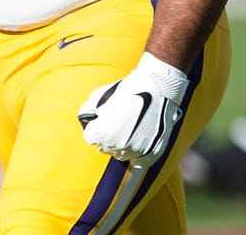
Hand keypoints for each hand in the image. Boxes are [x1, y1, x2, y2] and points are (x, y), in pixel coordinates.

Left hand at [78, 52, 187, 167]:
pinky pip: (139, 159)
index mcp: (101, 135)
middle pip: (105, 147)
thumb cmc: (128, 90)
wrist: (158, 88)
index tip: (103, 119)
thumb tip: (87, 120)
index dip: (96, 127)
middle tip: (117, 120)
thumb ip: (88, 112)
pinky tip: (139, 136)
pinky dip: (137, 150)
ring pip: (121, 153)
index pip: (90, 138)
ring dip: (122, 143)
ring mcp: (136, 152)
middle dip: (107, 136)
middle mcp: (118, 147)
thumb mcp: (99, 97)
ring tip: (130, 125)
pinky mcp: (152, 153)